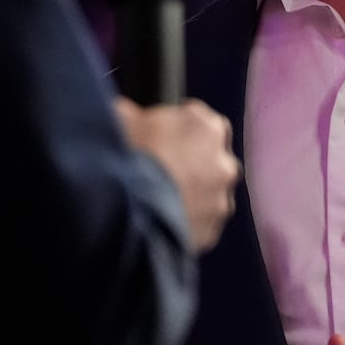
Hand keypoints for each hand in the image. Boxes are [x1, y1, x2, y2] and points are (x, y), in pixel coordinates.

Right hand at [114, 97, 237, 252]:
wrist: (124, 211)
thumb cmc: (125, 157)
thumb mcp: (120, 117)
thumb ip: (134, 114)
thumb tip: (128, 115)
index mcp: (207, 127)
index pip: (202, 122)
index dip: (180, 130)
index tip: (161, 138)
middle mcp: (224, 162)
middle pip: (210, 160)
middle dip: (191, 164)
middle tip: (159, 172)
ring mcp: (220, 200)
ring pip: (208, 195)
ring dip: (191, 196)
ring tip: (156, 202)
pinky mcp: (211, 231)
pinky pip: (199, 224)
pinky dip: (185, 223)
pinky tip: (158, 222)